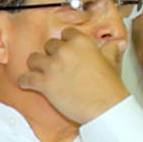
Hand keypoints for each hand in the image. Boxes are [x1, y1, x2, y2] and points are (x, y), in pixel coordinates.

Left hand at [13, 27, 128, 124]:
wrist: (105, 108)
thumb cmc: (109, 88)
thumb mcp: (111, 63)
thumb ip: (110, 50)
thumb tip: (117, 44)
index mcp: (81, 42)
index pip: (66, 33)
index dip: (65, 42)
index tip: (66, 48)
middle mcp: (64, 51)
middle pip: (49, 45)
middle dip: (52, 55)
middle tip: (56, 64)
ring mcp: (52, 66)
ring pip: (33, 59)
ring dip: (36, 66)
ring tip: (40, 73)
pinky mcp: (44, 83)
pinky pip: (26, 78)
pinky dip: (25, 82)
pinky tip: (27, 84)